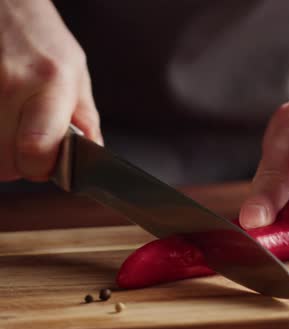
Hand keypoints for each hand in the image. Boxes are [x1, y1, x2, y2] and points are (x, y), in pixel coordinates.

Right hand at [0, 0, 101, 181]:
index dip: (43, 167)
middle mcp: (9, 84)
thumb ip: (84, 117)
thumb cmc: (39, 36)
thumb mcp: (75, 71)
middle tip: (28, 141)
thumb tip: (93, 151)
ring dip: (0, 151)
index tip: (48, 162)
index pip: (37, 149)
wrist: (2, 5)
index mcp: (49, 83)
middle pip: (5, 164)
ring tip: (11, 123)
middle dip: (20, 163)